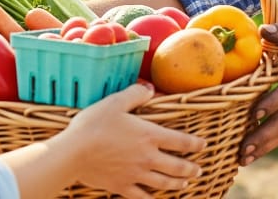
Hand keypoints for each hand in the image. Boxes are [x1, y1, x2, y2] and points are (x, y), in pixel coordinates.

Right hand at [55, 83, 205, 198]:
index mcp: (149, 135)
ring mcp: (136, 175)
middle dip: (191, 169)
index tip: (203, 145)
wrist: (73, 152)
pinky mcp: (122, 187)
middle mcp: (147, 158)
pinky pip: (142, 197)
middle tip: (198, 171)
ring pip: (164, 183)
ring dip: (177, 184)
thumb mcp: (115, 102)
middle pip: (177, 166)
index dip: (194, 144)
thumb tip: (150, 89)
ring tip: (184, 185)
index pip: (180, 141)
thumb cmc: (94, 124)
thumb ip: (136, 94)